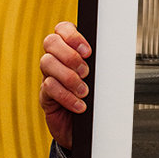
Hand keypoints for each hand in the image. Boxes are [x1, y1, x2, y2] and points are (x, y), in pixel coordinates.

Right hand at [39, 22, 91, 148]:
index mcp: (70, 49)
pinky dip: (66, 96)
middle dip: (70, 55)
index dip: (72, 36)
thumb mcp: (100, 77)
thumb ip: (100, 64)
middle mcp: (57, 59)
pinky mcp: (45, 95)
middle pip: (51, 42)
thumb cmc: (96, 98)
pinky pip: (49, 88)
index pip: (62, 29)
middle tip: (86, 71)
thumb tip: (113, 54)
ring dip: (69, 77)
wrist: (87, 128)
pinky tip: (79, 104)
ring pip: (47, 63)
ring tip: (84, 91)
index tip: (88, 51)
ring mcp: (48, 76)